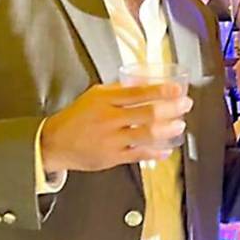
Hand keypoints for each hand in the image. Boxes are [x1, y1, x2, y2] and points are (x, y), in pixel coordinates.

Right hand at [40, 81, 192, 173]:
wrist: (55, 142)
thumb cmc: (77, 117)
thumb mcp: (95, 96)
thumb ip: (120, 90)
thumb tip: (146, 82)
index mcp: (104, 100)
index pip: (138, 93)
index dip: (161, 91)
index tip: (177, 89)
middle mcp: (109, 119)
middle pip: (147, 114)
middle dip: (171, 109)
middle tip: (184, 106)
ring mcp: (111, 139)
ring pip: (146, 135)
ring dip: (167, 130)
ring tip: (179, 125)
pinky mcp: (112, 157)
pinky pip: (139, 155)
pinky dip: (155, 152)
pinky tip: (166, 149)